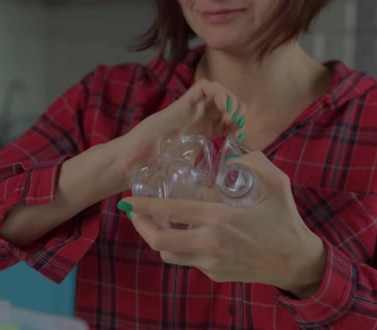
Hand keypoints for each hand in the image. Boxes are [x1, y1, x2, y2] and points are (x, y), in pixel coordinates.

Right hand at [111, 79, 246, 181]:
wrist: (136, 161)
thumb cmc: (157, 169)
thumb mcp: (190, 170)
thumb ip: (204, 172)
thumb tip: (221, 197)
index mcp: (202, 130)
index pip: (227, 119)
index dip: (238, 124)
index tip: (240, 137)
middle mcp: (198, 117)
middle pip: (226, 103)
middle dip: (238, 110)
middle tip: (238, 125)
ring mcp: (191, 109)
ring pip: (219, 91)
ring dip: (231, 100)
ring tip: (232, 116)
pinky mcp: (183, 102)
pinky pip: (205, 86)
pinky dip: (219, 92)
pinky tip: (222, 108)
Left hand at [119, 152, 326, 297]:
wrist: (296, 261)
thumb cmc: (285, 221)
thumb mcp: (276, 184)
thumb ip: (253, 161)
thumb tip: (233, 150)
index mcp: (219, 218)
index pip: (171, 210)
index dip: (144, 205)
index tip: (128, 200)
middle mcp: (209, 243)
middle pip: (159, 239)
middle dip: (140, 226)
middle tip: (135, 214)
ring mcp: (211, 263)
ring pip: (169, 254)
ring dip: (159, 238)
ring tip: (159, 223)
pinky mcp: (215, 275)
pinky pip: (189, 261)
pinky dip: (182, 247)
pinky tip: (189, 234)